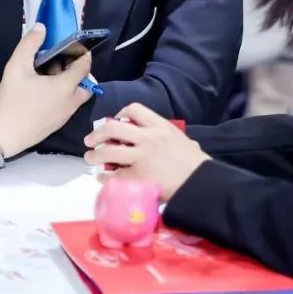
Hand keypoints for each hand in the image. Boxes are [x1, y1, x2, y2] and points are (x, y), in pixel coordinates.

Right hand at [0, 24, 93, 158]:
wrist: (3, 135)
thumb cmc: (12, 99)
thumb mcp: (17, 66)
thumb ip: (30, 43)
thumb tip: (42, 27)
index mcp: (66, 86)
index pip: (85, 66)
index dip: (82, 52)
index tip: (72, 45)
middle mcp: (71, 102)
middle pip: (86, 83)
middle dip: (78, 70)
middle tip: (62, 61)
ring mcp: (65, 115)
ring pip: (77, 95)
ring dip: (70, 83)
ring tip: (49, 74)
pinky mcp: (57, 124)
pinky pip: (68, 105)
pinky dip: (63, 95)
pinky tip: (42, 91)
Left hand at [84, 103, 209, 200]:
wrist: (202, 184)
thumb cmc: (197, 165)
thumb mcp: (185, 142)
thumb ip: (172, 138)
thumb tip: (173, 141)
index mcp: (160, 126)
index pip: (134, 109)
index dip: (120, 114)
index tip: (116, 121)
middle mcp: (148, 138)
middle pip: (113, 128)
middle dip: (98, 133)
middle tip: (90, 140)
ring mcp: (141, 158)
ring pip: (108, 151)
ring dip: (94, 155)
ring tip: (90, 158)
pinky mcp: (138, 177)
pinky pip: (114, 176)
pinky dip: (105, 177)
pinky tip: (102, 179)